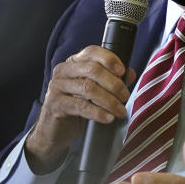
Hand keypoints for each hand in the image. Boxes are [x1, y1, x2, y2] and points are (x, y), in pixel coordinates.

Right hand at [26, 46, 135, 169]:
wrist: (55, 132)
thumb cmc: (76, 108)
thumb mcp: (95, 93)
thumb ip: (112, 81)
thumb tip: (129, 73)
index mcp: (73, 63)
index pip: (91, 52)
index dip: (109, 59)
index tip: (122, 71)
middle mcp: (63, 71)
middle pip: (92, 69)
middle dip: (113, 83)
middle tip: (125, 96)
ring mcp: (57, 87)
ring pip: (88, 88)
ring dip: (109, 100)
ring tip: (120, 110)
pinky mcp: (55, 104)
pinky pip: (80, 106)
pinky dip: (98, 113)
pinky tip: (108, 118)